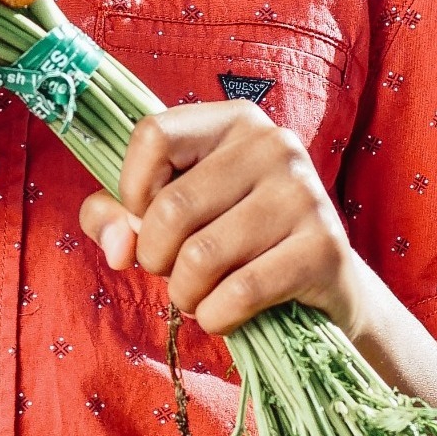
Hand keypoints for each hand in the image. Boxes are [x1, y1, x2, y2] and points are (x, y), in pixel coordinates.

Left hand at [78, 100, 365, 337]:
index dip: (131, 189)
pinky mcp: (324, 247)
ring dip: (183, 292)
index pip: (153, 135)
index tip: (144, 217)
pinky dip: (215, 315)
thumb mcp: (163, 213)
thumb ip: (112, 216)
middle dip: (154, 255)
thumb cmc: (226, 236)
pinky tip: (221, 314)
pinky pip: (241, 291)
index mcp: (232, 120)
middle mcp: (273, 144)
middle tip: (170, 270)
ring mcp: (304, 193)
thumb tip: (116, 246)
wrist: (321, 283)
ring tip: (195, 294)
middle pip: (172, 206)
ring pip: (201, 255)